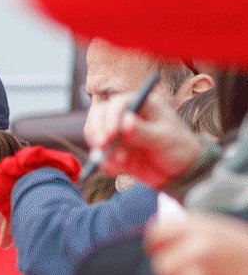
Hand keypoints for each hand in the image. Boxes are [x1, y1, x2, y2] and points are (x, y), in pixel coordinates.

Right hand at [84, 91, 201, 187]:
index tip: (111, 135)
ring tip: (121, 163)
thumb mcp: (164, 138)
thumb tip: (125, 121)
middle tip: (103, 148)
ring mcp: (119, 134)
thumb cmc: (178, 147)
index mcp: (142, 105)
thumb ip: (144, 131)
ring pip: (95, 136)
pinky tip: (121, 171)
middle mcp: (127, 116)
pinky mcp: (114, 152)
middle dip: (97, 132)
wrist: (179, 171)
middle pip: (99, 116)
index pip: (117, 103)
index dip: (110, 117)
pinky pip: (100, 157)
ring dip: (102, 151)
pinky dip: (106, 165)